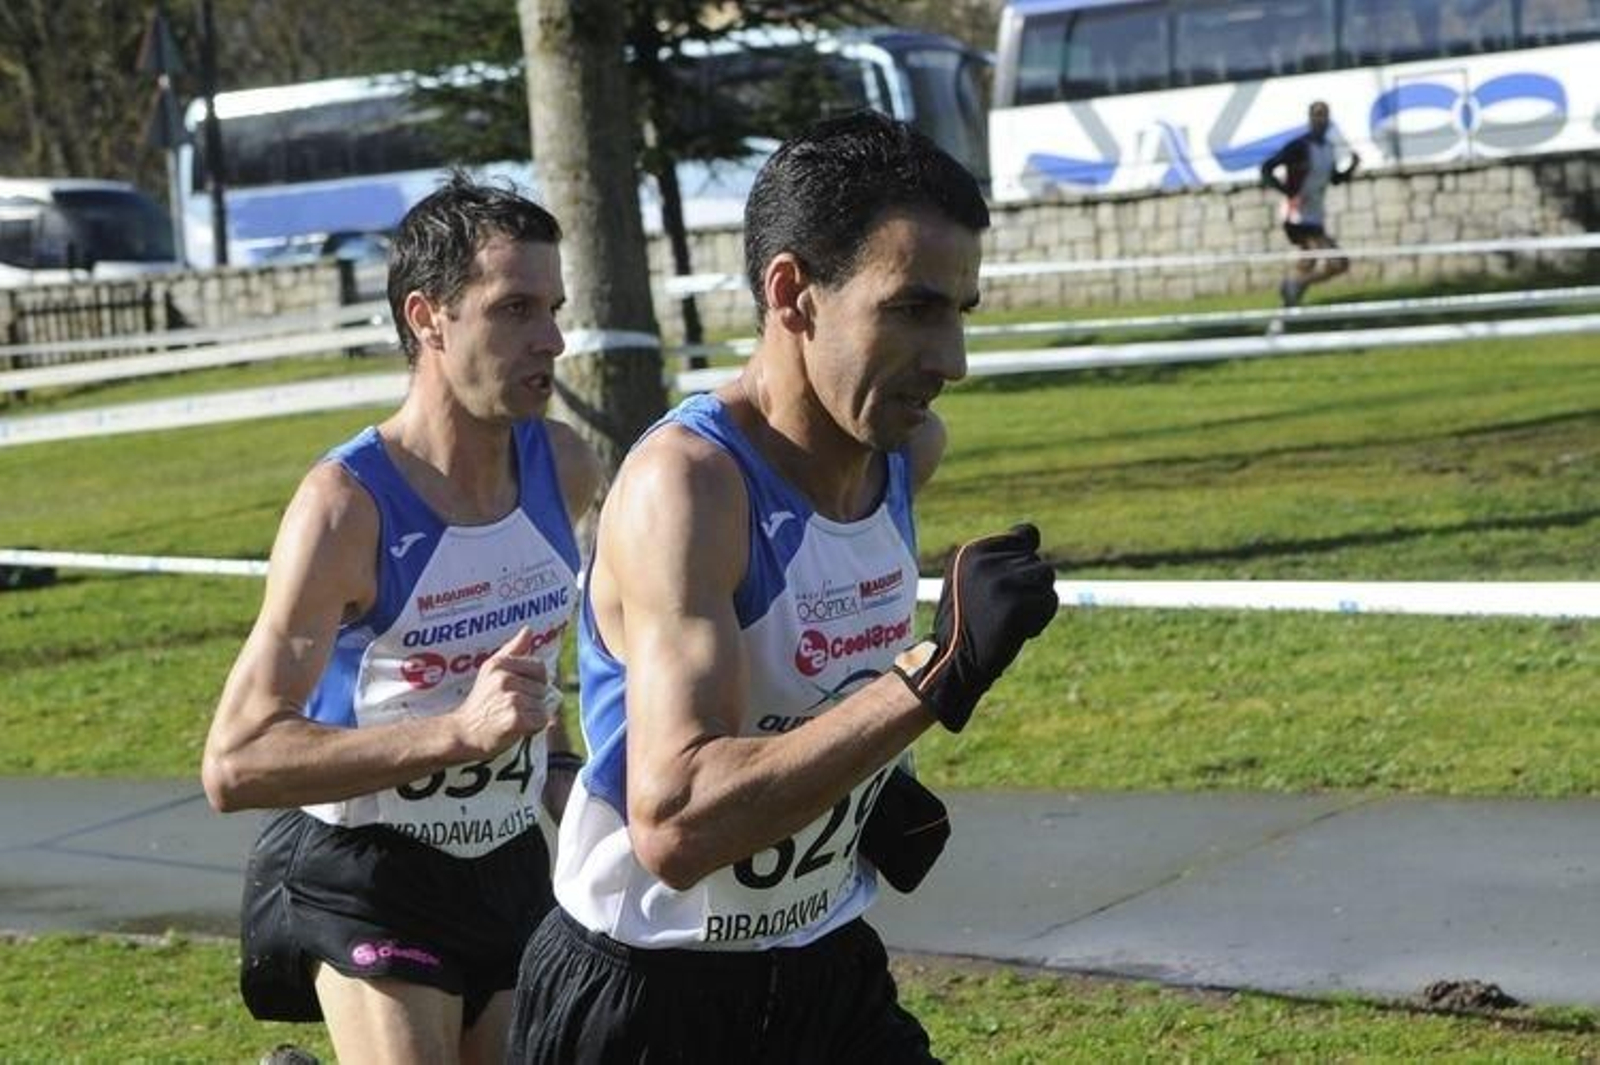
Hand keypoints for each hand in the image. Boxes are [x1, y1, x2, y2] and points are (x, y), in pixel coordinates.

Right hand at [451, 626, 555, 758]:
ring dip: (533, 715)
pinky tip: (516, 728)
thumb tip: (528, 629)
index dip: (536, 682)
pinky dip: (533, 728)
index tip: (519, 691)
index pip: (540, 667)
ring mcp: (511, 699)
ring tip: (511, 717)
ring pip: (543, 705)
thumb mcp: (491, 671)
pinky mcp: (516, 719)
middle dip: (533, 700)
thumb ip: (512, 650)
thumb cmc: (481, 702)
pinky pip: (541, 720)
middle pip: (543, 688)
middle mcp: (504, 679)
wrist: (464, 734)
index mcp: (499, 664)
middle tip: (510, 708)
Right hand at [894, 524, 1058, 732]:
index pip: (1025, 535)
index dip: (1021, 565)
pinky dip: (1041, 618)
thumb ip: (1000, 556)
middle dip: (1029, 587)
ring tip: (1011, 618)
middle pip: (1037, 560)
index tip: (1000, 589)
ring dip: (1037, 601)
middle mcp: (983, 560)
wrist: (954, 662)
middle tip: (1001, 610)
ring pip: (1047, 576)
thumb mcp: (972, 579)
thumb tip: (1032, 531)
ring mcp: (1000, 581)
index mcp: (969, 551)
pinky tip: (1017, 630)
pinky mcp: (1016, 603)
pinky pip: (1050, 600)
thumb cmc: (969, 623)